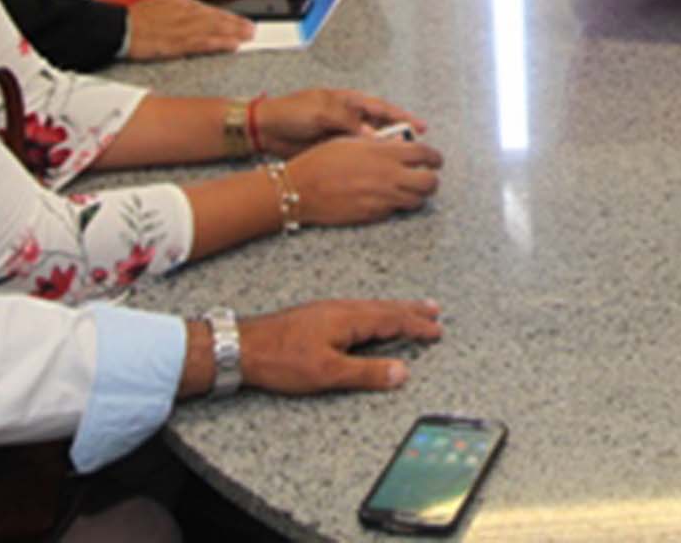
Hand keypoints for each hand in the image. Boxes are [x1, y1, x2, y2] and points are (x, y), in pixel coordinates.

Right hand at [125, 0, 256, 59]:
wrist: (121, 27)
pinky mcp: (179, 43)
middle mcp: (186, 13)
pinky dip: (221, 43)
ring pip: (216, 29)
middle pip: (217, 18)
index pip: (209, 9)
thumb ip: (175, 4)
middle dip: (236, 23)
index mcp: (181, 3)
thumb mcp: (158, 3)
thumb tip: (183, 1)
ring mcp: (184, 28)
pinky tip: (233, 45)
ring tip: (249, 35)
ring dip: (234, 32)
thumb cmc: (135, 17)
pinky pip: (206, 42)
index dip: (226, 15)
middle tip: (252, 27)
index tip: (238, 19)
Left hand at [235, 299, 444, 394]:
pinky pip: (359, 310)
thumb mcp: (327, 372)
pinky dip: (376, 313)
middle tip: (435, 311)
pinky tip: (372, 319)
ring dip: (395, 310)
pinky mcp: (318, 317)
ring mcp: (329, 311)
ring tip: (412, 311)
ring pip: (372, 308)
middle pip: (385, 308)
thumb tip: (401, 372)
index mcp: (348, 318)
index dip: (416, 326)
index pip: (392, 320)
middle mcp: (342, 309)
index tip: (437, 330)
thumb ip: (366, 372)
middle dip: (412, 311)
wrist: (243, 347)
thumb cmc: (281, 358)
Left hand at [260, 87, 422, 153]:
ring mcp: (342, 134)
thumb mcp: (322, 110)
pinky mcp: (333, 150)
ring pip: (370, 144)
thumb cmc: (292, 112)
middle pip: (381, 127)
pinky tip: (378, 172)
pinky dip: (367, 163)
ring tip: (401, 164)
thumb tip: (373, 135)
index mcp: (349, 101)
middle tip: (416, 151)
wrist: (266, 128)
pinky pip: (356, 156)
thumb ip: (348, 121)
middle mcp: (349, 117)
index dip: (402, 117)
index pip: (382, 108)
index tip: (420, 128)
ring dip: (384, 152)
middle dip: (399, 137)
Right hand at [288, 134, 443, 225]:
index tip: (436, 159)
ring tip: (409, 189)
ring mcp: (383, 198)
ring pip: (417, 201)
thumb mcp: (353, 142)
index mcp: (385, 152)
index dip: (435, 157)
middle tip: (426, 176)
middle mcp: (389, 176)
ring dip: (417, 195)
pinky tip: (385, 198)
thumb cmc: (322, 160)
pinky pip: (395, 211)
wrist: (301, 188)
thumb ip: (380, 145)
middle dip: (432, 179)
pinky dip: (395, 205)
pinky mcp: (373, 215)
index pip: (426, 154)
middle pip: (430, 182)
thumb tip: (399, 146)